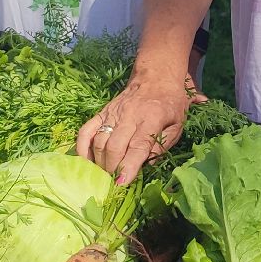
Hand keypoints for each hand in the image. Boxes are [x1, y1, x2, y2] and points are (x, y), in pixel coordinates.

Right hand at [75, 73, 206, 185]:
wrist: (156, 77)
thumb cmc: (170, 104)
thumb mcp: (177, 125)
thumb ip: (163, 146)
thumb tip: (146, 165)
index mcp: (152, 118)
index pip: (137, 146)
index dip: (128, 167)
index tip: (122, 184)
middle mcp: (129, 115)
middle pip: (114, 147)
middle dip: (112, 169)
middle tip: (115, 183)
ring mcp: (112, 113)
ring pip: (99, 142)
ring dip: (100, 163)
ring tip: (104, 176)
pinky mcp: (101, 113)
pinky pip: (86, 131)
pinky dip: (82, 148)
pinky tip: (86, 162)